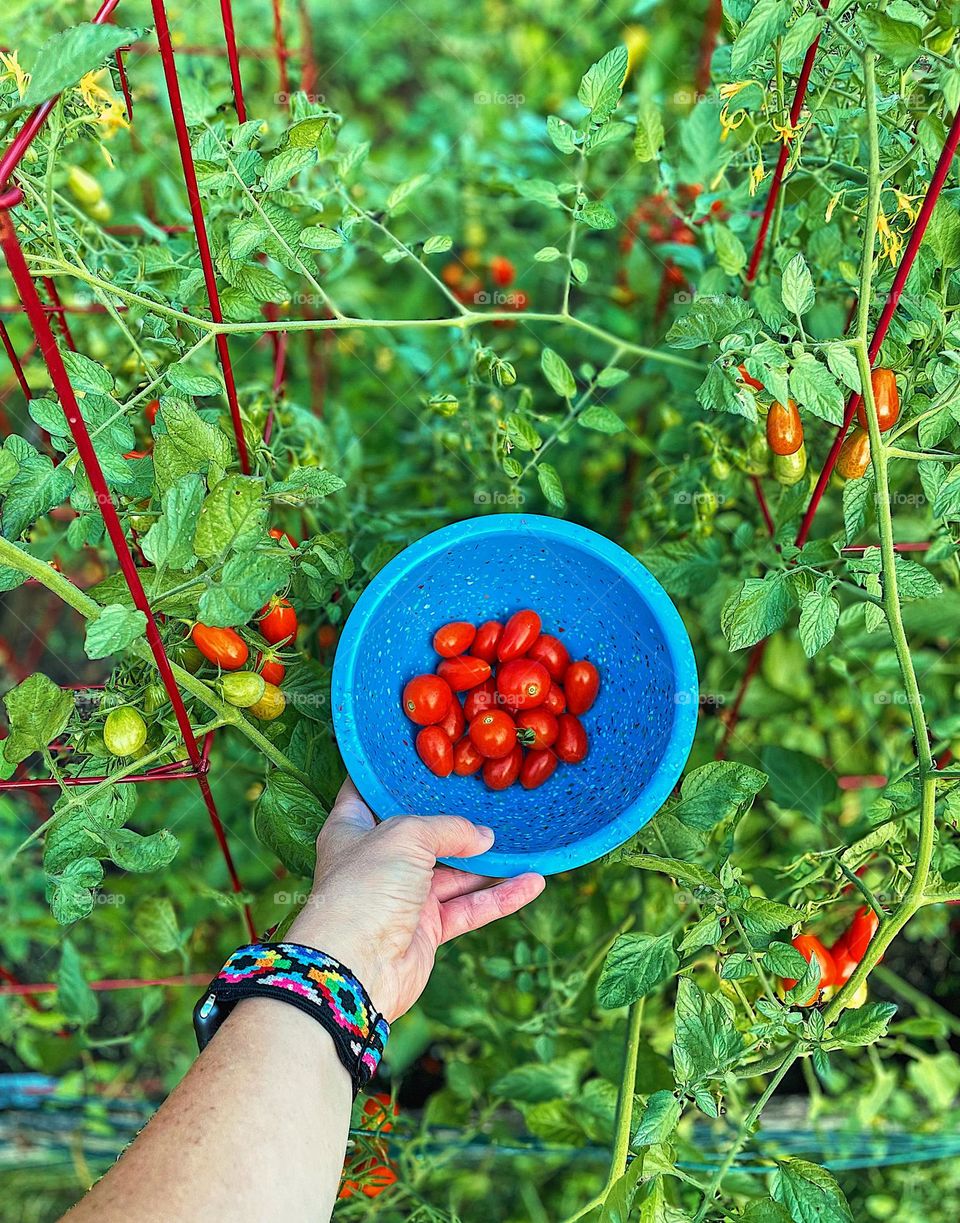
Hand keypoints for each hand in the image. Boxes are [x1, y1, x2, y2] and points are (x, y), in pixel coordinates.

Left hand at [285, 780, 544, 1020]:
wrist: (355, 970)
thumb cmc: (364, 890)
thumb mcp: (406, 836)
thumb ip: (448, 829)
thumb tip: (483, 836)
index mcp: (352, 829)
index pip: (367, 792)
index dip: (389, 774)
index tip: (422, 755)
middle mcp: (377, 860)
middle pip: (421, 833)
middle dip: (453, 818)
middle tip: (488, 796)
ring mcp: (402, 896)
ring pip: (453, 872)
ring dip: (487, 861)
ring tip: (523, 840)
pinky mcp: (425, 930)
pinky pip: (468, 908)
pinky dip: (500, 897)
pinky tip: (532, 883)